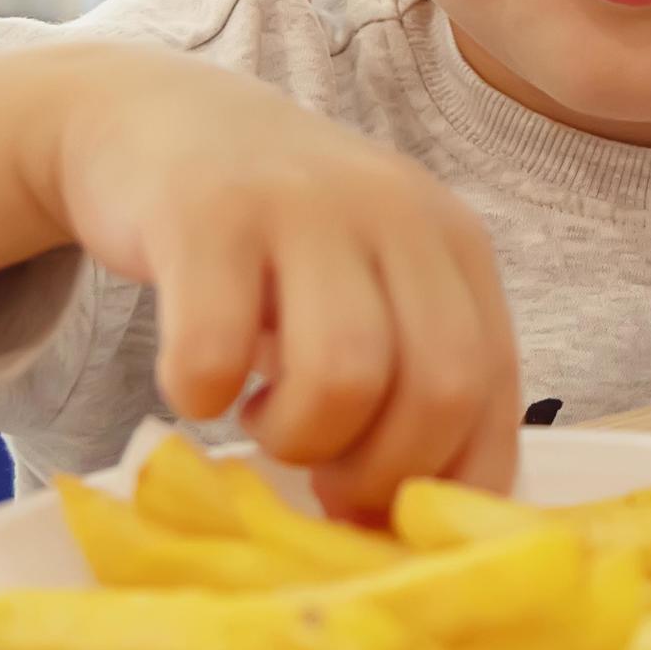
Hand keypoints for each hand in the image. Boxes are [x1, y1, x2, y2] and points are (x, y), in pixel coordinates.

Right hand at [43, 45, 520, 515]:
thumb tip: (410, 532)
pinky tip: (199, 379)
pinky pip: (217, 351)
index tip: (378, 514)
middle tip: (319, 472)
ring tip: (262, 416)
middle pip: (439, 390)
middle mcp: (398, 213)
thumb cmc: (274, 235)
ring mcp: (303, 205)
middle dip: (377, 473)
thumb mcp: (371, 285)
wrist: (157, 117)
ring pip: (346, 376)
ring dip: (297, 437)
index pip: (493, 394)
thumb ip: (411, 378)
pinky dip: (201, 396)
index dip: (441, 484)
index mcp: (455, 243)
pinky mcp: (207, 213)